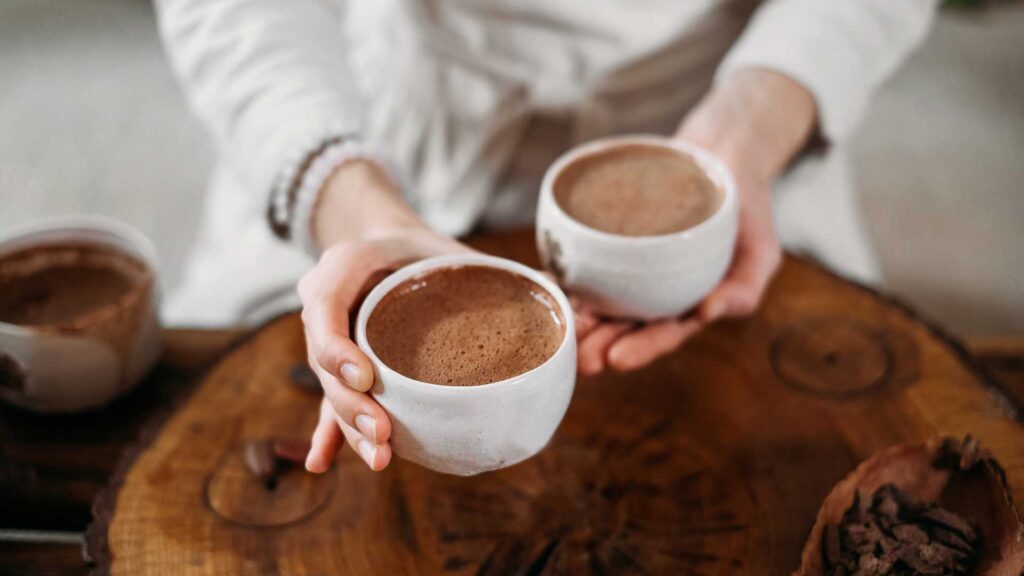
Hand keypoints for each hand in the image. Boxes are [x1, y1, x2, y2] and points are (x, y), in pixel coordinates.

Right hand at [301, 159, 472, 471]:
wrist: (388, 245)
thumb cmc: (422, 247)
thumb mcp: (444, 244)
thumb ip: (481, 268)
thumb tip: (554, 300)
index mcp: (345, 266)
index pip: (325, 307)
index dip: (338, 348)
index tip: (366, 378)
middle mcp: (328, 307)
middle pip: (325, 363)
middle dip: (352, 404)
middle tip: (382, 432)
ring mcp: (332, 341)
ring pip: (332, 390)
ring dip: (351, 429)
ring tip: (379, 457)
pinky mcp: (342, 369)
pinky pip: (333, 402)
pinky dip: (330, 434)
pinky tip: (323, 464)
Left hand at [577, 68, 816, 374]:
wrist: (723, 155)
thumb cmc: (747, 210)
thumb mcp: (761, 251)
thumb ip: (744, 288)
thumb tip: (708, 313)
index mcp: (688, 305)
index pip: (663, 334)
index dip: (641, 349)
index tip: (616, 360)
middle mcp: (653, 293)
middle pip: (622, 325)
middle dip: (598, 343)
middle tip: (578, 359)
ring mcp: (629, 267)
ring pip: (597, 298)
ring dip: (576, 316)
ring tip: (556, 329)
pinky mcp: (609, 239)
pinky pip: (584, 260)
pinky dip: (564, 273)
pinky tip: (546, 280)